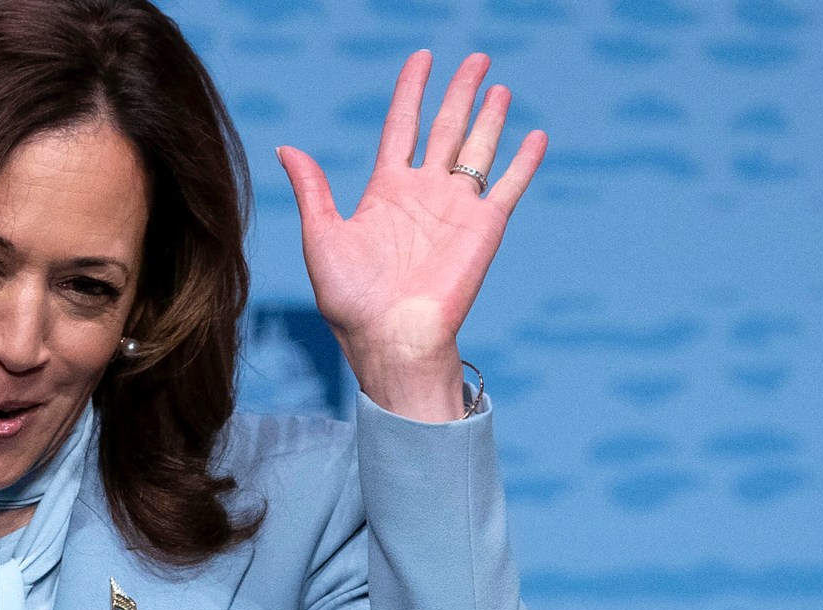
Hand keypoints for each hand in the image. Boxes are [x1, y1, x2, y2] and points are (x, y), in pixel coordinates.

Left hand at [277, 52, 544, 421]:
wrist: (391, 339)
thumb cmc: (351, 300)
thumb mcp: (322, 238)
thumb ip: (312, 190)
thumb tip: (286, 148)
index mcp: (385, 191)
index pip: (402, 125)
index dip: (411, 90)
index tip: (422, 58)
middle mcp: (423, 193)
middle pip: (445, 127)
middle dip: (459, 91)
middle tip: (476, 58)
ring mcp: (456, 209)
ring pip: (477, 148)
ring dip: (490, 116)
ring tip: (499, 85)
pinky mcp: (485, 228)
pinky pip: (508, 186)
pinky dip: (524, 161)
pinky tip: (536, 135)